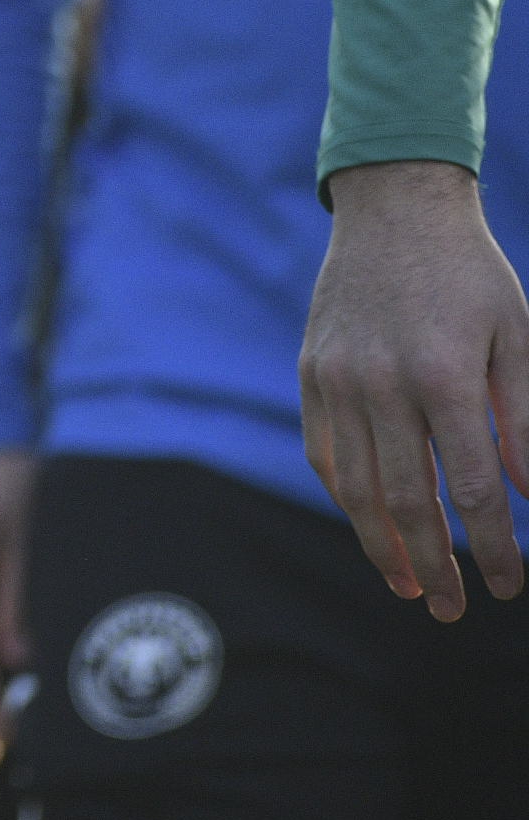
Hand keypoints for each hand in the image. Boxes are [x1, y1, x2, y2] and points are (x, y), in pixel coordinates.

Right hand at [302, 157, 528, 618]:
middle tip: (450, 609)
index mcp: (445, 377)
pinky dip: (347, 496)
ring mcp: (338, 379)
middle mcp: (383, 383)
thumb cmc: (470, 276)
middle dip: (434, 565)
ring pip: (356, 487)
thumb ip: (525, 420)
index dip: (494, 548)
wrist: (393, 209)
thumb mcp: (517, 339)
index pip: (475, 489)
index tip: (509, 587)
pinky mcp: (312, 373)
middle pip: (407, 501)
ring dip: (382, 545)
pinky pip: (325, 452)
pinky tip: (370, 523)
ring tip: (407, 584)